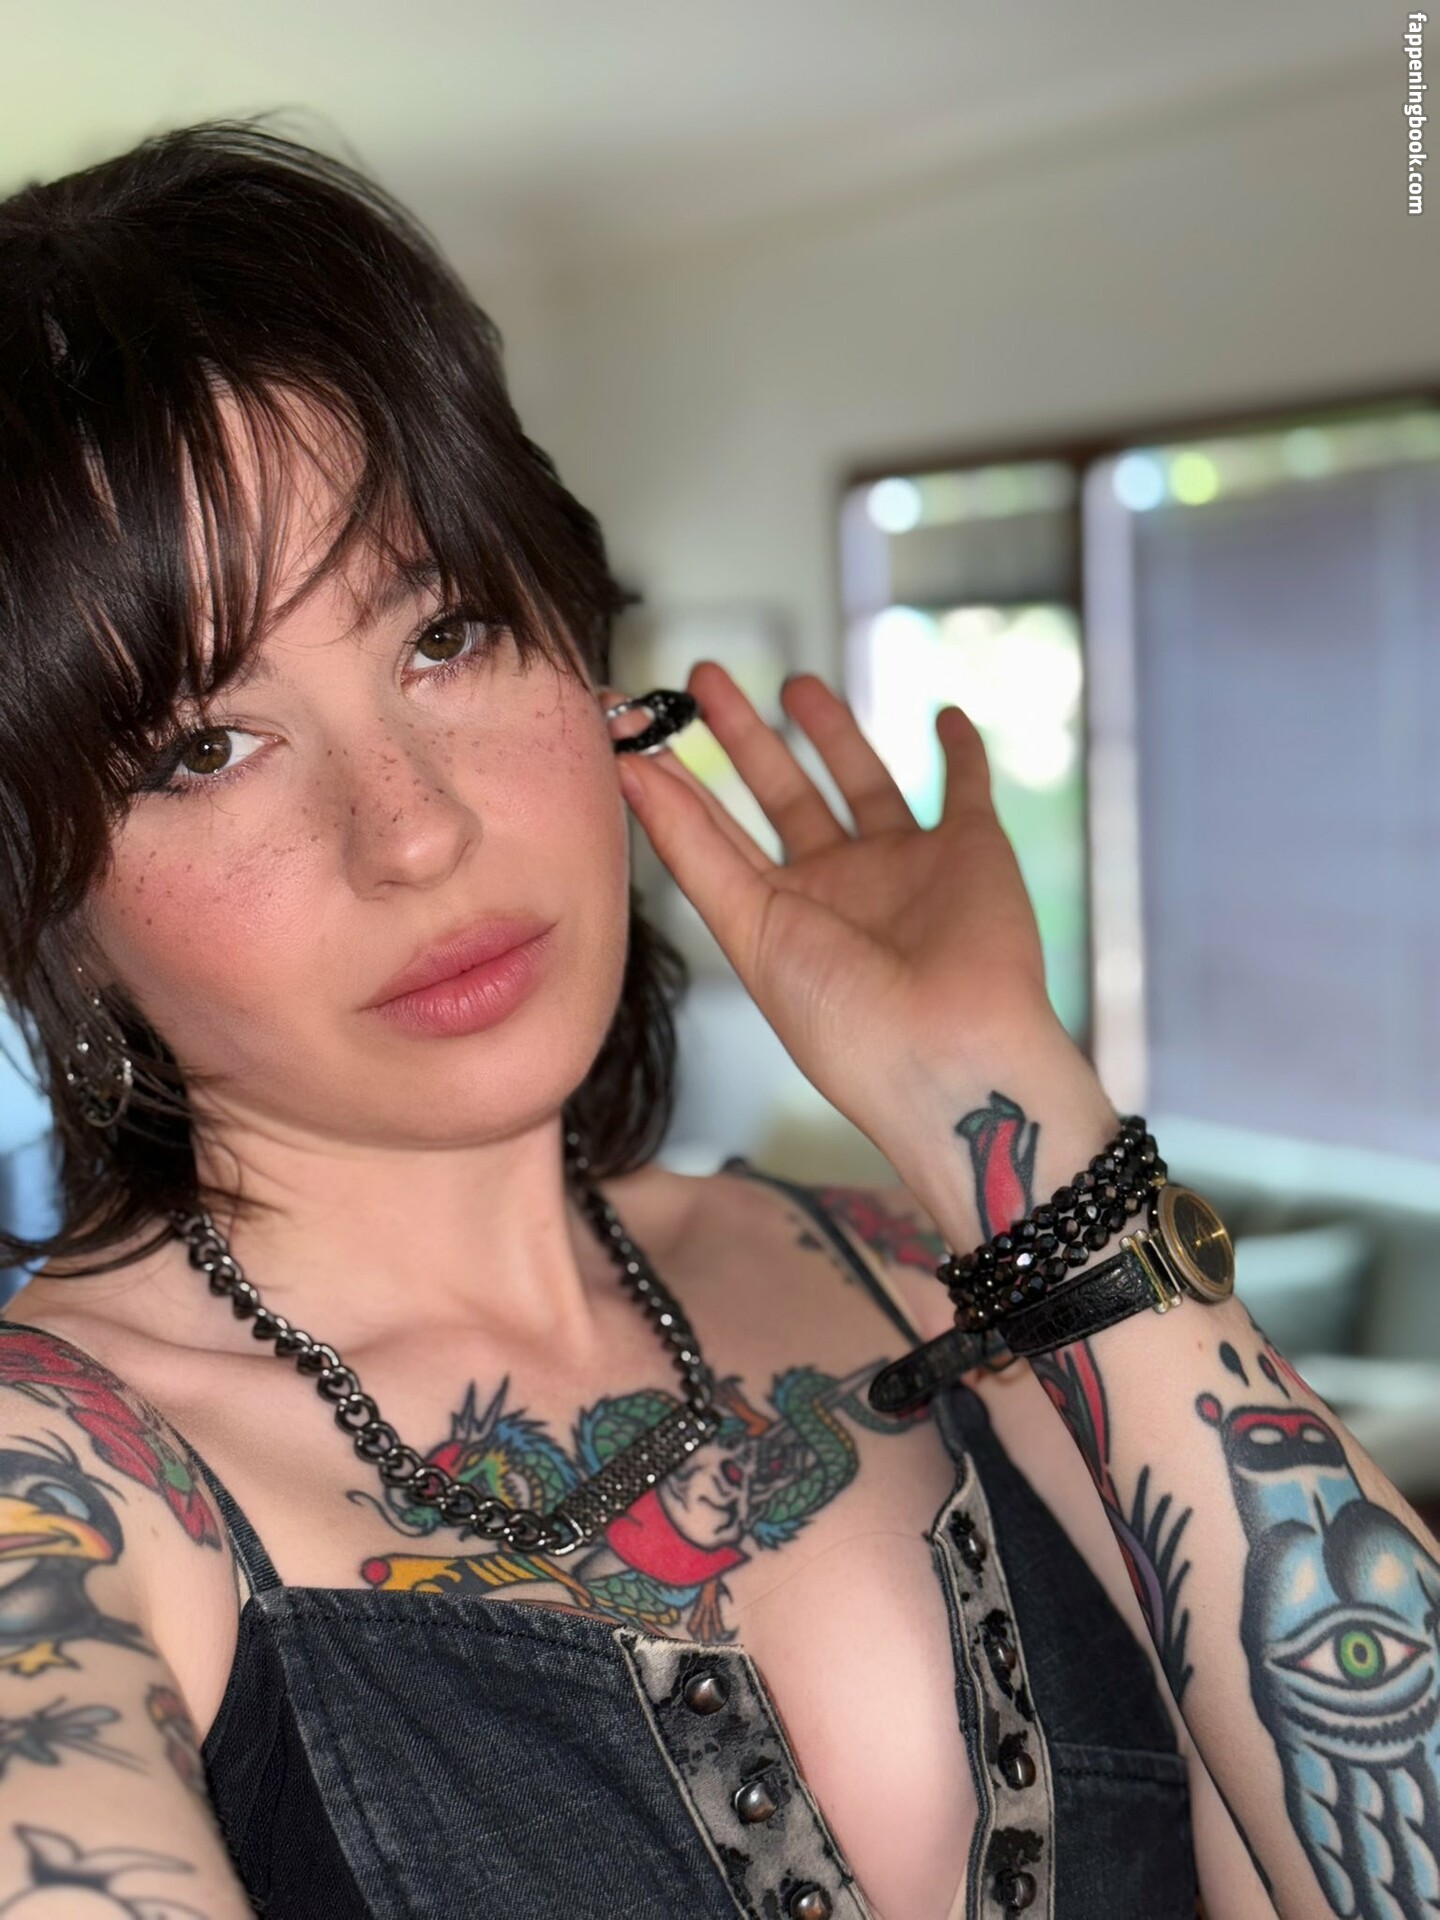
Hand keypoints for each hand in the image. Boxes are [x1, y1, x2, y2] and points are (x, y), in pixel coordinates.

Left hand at [615, 660, 1071, 1156]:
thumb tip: (629, 771)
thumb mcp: (748, 931)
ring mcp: (906, 868)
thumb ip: (693, 848)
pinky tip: (946, 717)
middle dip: (744, 738)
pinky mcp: (972, 851)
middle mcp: (838, 888)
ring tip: (797, 683)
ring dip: (832, 733)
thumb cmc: (841, 1016)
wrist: (949, 1052)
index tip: (637, 726)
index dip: (677, 781)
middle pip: (782, 795)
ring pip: (862, 781)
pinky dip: (961, 752)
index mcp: (778, 914)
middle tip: (705, 679)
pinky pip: (966, 789)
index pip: (715, 832)